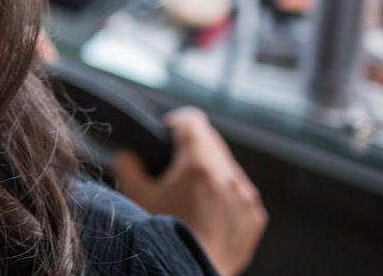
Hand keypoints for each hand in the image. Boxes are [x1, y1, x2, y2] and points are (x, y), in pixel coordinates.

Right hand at [114, 107, 267, 275]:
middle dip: (192, 148)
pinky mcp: (255, 217)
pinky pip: (240, 193)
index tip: (166, 135)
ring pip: (228, 167)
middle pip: (211, 142)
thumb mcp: (136, 197)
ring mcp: (246, 197)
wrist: (192, 273)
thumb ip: (127, 165)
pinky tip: (207, 212)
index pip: (192, 121)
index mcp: (199, 164)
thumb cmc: (165, 237)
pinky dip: (225, 195)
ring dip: (211, 171)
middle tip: (173, 167)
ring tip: (190, 193)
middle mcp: (228, 176)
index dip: (176, 123)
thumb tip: (127, 155)